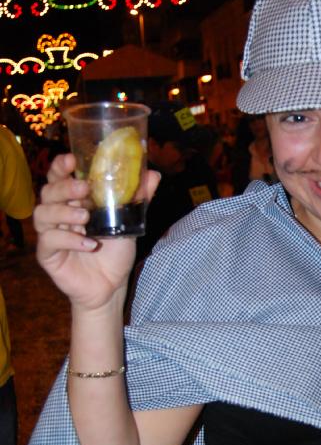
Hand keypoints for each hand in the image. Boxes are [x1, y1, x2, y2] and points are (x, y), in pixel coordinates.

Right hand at [35, 153, 159, 311]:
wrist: (112, 285)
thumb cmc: (115, 252)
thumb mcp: (130, 222)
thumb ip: (138, 199)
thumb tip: (153, 174)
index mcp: (73, 202)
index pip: (58, 178)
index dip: (60, 166)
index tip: (72, 160)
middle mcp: (58, 215)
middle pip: (48, 192)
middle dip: (64, 187)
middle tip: (84, 190)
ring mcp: (50, 234)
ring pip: (43, 214)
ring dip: (64, 213)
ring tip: (86, 219)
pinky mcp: (48, 255)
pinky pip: (49, 241)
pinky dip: (68, 240)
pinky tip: (88, 244)